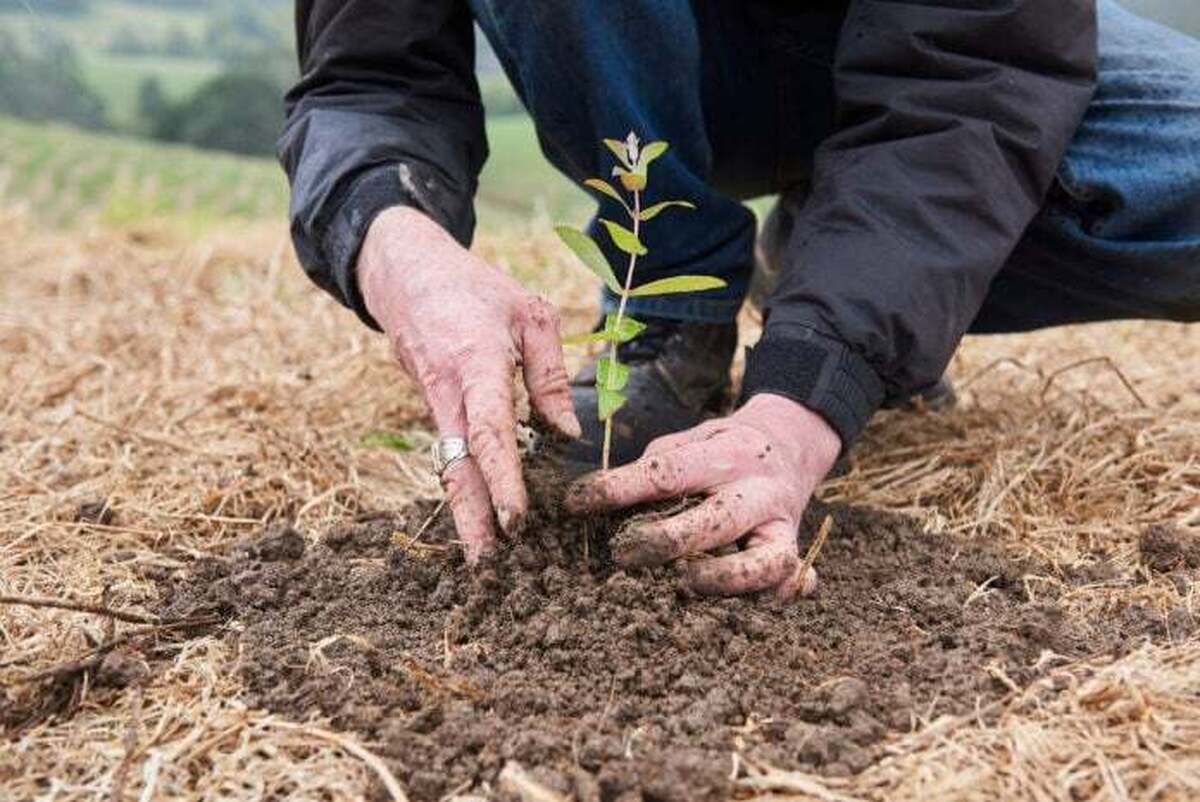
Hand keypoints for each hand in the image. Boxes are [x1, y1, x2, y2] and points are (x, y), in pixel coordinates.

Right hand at [358, 206, 580, 562]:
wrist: (404, 273)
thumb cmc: (476, 288)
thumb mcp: (529, 313)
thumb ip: (550, 373)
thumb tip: (567, 433)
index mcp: (474, 362)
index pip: (490, 431)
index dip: (503, 478)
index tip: (516, 520)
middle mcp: (446, 392)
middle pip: (458, 467)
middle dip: (472, 520)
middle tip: (488, 569)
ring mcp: (431, 403)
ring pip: (449, 467)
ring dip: (467, 512)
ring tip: (486, 561)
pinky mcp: (430, 409)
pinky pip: (448, 454)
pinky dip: (464, 487)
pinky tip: (480, 519)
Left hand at [565, 393, 839, 599]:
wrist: (789, 445)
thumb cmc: (721, 450)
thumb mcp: (688, 443)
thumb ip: (652, 471)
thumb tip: (595, 503)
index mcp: (725, 454)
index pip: (668, 473)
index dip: (618, 488)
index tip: (576, 503)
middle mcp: (758, 489)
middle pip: (718, 520)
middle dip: (669, 542)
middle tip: (623, 554)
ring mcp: (780, 525)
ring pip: (768, 562)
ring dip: (727, 579)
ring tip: (686, 585)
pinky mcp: (792, 552)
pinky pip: (793, 582)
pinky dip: (778, 596)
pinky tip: (751, 608)